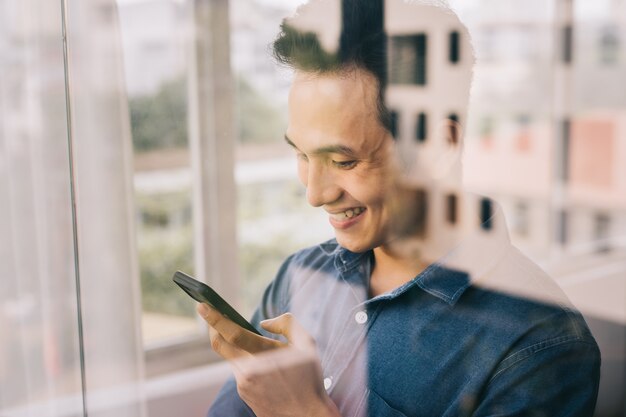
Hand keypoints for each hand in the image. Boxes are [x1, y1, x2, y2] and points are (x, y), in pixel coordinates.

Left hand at [197, 304, 340, 416]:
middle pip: (220, 344)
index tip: (202, 305)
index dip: (215, 318)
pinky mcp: (244, 395)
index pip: (232, 332)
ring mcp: (244, 385)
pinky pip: (239, 372)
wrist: (307, 415)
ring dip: (235, 346)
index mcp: (264, 355)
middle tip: (211, 314)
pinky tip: (261, 364)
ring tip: (249, 341)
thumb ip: (287, 324)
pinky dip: (244, 362)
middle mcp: (249, 370)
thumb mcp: (307, 344)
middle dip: (214, 327)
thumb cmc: (308, 378)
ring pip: (231, 357)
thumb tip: (264, 323)